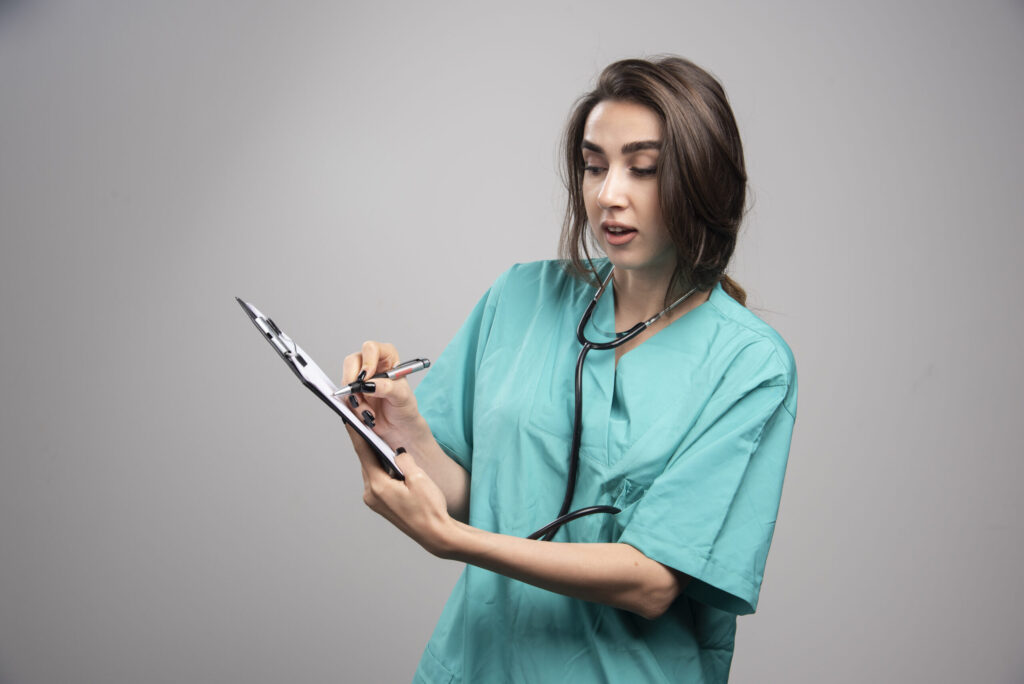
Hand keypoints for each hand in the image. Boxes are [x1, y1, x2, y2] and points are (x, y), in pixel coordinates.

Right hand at [341, 341, 429, 444]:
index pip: (372, 349)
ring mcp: (360, 380)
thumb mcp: (402, 397)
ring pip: (346, 381)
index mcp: (387, 359)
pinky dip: (353, 407)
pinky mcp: (353, 394)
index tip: (367, 376)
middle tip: (360, 395)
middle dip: (354, 379)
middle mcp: (371, 366)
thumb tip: (369, 384)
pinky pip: (344, 397)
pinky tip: (365, 414)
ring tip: (369, 411)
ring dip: (355, 398)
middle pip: (352, 361)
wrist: (398, 428)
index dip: (367, 360)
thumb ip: (387, 388)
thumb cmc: (405, 408)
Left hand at [347, 424, 456, 557]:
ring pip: (374, 472)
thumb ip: (403, 460)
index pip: (363, 452)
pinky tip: (393, 465)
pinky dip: (384, 471)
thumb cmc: (429, 509)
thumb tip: (397, 451)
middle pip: (367, 462)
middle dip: (369, 444)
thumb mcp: (418, 478)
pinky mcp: (381, 505)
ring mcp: (375, 501)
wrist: (436, 534)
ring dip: (379, 459)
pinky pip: (379, 481)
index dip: (356, 433)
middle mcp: (371, 494)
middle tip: (368, 424)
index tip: (348, 417)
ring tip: (384, 443)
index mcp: (378, 486)